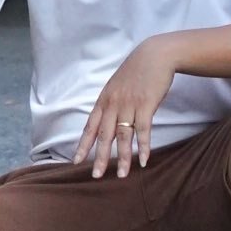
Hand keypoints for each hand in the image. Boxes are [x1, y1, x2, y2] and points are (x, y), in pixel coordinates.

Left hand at [72, 37, 176, 178]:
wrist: (154, 55)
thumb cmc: (137, 71)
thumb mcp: (117, 86)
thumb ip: (112, 103)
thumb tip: (107, 120)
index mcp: (104, 100)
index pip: (90, 126)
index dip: (83, 145)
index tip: (76, 160)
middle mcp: (113, 104)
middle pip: (103, 135)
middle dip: (99, 157)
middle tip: (95, 176)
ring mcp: (129, 105)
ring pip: (123, 136)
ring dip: (122, 157)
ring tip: (121, 175)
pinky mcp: (146, 105)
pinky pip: (143, 130)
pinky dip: (143, 147)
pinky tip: (144, 160)